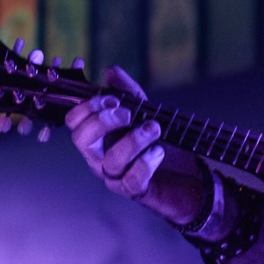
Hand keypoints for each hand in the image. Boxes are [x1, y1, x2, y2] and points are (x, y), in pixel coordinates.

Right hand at [66, 65, 191, 214]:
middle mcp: (100, 157)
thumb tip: (110, 71)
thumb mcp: (145, 112)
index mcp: (98, 136)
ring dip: (133, 140)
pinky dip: (146, 163)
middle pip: (81, 140)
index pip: (74, 121)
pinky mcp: (135, 191)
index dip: (88, 107)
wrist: (189, 173)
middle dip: (102, 121)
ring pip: (110, 161)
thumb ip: (128, 93)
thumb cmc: (158, 142)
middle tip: (128, 115)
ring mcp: (115, 176)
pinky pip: (131, 181)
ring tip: (154, 128)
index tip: (113, 100)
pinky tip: (159, 152)